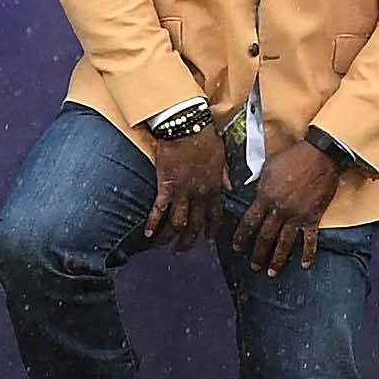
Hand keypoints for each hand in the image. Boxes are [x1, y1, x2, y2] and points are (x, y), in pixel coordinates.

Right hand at [145, 125, 231, 254]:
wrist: (187, 128)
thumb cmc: (205, 138)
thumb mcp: (222, 157)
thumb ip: (225, 175)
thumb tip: (231, 187)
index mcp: (214, 188)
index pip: (215, 215)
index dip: (210, 229)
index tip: (207, 239)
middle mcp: (199, 195)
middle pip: (195, 225)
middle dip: (188, 241)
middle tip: (181, 251)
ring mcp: (182, 193)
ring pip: (178, 223)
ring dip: (169, 237)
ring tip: (162, 245)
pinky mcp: (166, 187)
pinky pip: (159, 210)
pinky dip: (153, 223)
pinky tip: (148, 233)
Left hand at [230, 140, 341, 276]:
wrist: (319, 155)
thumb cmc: (292, 157)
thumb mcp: (268, 168)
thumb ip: (259, 185)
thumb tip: (249, 193)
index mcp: (265, 197)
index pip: (249, 222)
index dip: (241, 236)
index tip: (236, 247)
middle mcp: (279, 210)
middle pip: (265, 237)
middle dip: (258, 254)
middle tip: (253, 266)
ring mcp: (297, 216)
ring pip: (284, 243)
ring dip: (277, 260)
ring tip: (271, 272)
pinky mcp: (313, 217)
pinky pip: (310, 240)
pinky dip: (308, 253)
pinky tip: (305, 265)